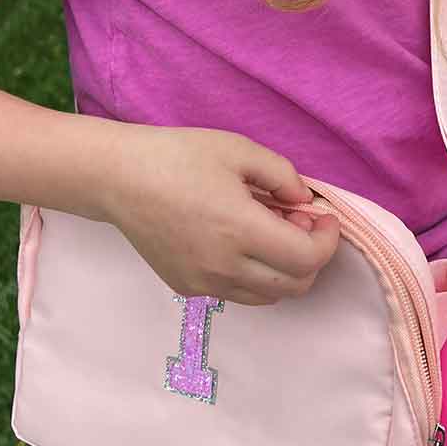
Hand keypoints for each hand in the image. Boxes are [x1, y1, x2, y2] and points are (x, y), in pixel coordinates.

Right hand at [103, 125, 340, 304]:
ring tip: (269, 231)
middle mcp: (224, 267)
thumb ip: (283, 175)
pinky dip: (254, 274)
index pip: (307, 258)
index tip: (324, 217)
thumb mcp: (239, 150)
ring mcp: (204, 283)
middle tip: (299, 221)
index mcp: (240, 230)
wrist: (119, 178)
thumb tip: (305, 201)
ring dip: (284, 269)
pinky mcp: (187, 288)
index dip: (327, 240)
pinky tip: (240, 241)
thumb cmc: (179, 156)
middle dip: (311, 256)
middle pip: (295, 285)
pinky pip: (237, 292)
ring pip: (268, 296)